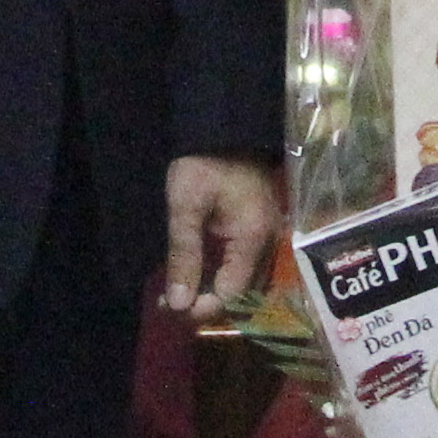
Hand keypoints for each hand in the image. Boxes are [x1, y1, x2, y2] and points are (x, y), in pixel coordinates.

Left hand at [165, 155, 283, 315]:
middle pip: (243, 293)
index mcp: (254, 238)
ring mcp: (269, 237)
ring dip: (211, 291)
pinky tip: (196, 274)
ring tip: (176, 292)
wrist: (225, 129)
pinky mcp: (261, 231)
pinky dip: (220, 275)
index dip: (202, 307)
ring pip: (244, 282)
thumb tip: (179, 305)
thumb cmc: (202, 164)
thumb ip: (184, 257)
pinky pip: (244, 266)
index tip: (169, 308)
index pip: (232, 293)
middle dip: (205, 303)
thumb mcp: (185, 208)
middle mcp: (270, 244)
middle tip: (168, 303)